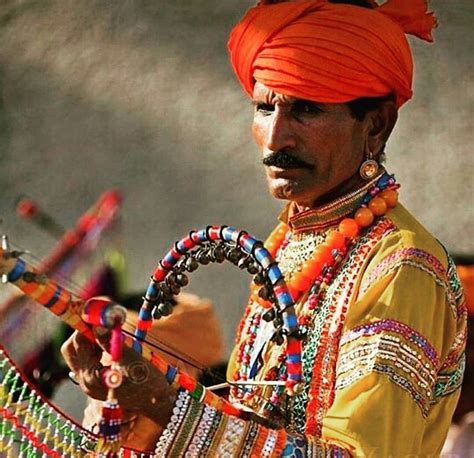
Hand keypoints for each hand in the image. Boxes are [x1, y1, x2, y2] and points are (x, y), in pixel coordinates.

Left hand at [61, 329, 175, 427]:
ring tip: (107, 327)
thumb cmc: (147, 381)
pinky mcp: (96, 381)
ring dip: (89, 338)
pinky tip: (108, 340)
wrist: (157, 401)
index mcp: (91, 377)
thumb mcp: (130, 359)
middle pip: (72, 348)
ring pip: (78, 353)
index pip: (79, 342)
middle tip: (102, 319)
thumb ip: (110, 342)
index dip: (87, 323)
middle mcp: (85, 381)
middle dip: (84, 331)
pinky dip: (94, 346)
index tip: (99, 310)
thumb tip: (97, 324)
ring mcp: (89, 382)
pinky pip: (87, 359)